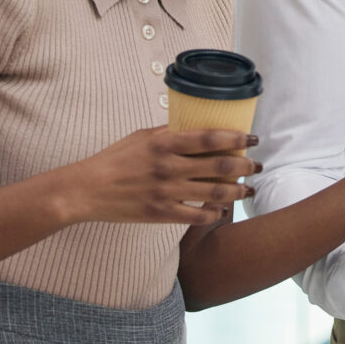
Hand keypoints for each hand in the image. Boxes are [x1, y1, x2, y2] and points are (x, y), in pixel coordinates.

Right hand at [63, 127, 256, 225]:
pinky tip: (222, 210)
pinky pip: (195, 216)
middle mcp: (168, 167)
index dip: (236, 138)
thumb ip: (169, 133)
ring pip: (212, 193)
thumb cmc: (114, 159)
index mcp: (164, 143)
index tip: (253, 138)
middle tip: (257, 166)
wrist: (86, 190)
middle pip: (218, 166)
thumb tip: (196, 127)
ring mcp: (165, 192)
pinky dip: (213, 214)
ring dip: (236, 191)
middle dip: (244, 166)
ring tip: (248, 189)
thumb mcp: (141, 137)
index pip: (210, 138)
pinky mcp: (160, 213)